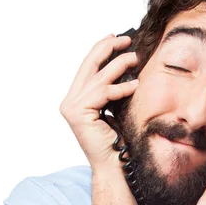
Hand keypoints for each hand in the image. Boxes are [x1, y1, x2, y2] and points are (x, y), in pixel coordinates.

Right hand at [59, 34, 138, 173]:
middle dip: (107, 48)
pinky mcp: (78, 114)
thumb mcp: (115, 108)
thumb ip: (112, 90)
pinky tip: (135, 86)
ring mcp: (71, 108)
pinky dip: (120, 89)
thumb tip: (125, 64)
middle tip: (127, 38)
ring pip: (97, 78)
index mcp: (76, 99)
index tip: (116, 37)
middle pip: (88, 65)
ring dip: (118, 65)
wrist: (115, 167)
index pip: (87, 67)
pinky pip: (103, 93)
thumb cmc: (118, 142)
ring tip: (135, 58)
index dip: (101, 50)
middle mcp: (70, 102)